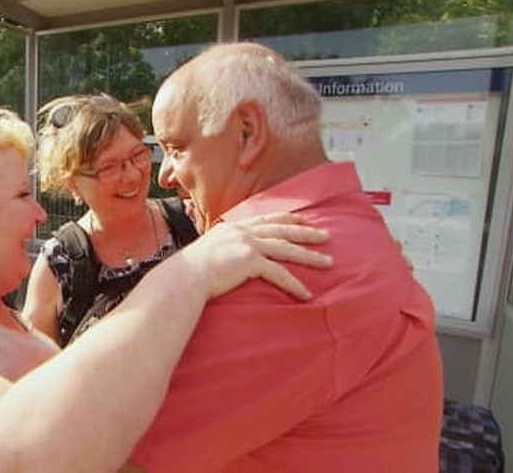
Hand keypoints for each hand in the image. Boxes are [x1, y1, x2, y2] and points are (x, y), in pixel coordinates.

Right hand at [180, 212, 331, 300]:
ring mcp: (247, 244)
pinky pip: (279, 273)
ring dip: (310, 256)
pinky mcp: (250, 261)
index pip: (264, 220)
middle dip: (306, 233)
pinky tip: (307, 294)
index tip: (302, 219)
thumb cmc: (189, 272)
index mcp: (232, 228)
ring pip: (286, 248)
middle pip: (282, 230)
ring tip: (328, 262)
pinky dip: (295, 284)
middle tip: (326, 235)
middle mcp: (242, 232)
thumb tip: (223, 260)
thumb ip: (220, 251)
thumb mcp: (206, 252)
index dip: (285, 219)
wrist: (184, 276)